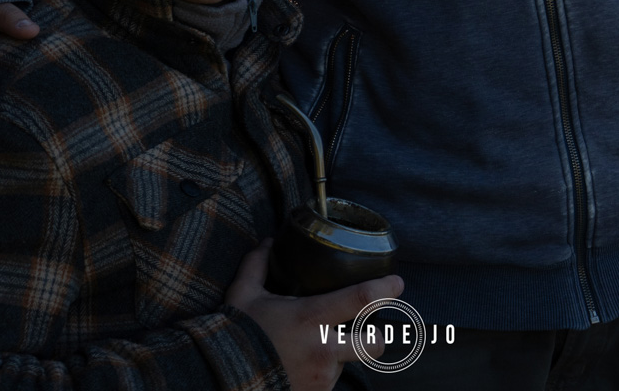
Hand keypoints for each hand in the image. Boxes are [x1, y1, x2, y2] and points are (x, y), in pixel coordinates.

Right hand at [225, 242, 403, 390]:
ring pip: (350, 365)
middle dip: (379, 337)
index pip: (361, 299)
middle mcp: (324, 350)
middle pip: (375, 344)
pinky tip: (304, 367)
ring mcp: (322, 379)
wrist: (221, 377)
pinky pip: (330, 383)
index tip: (398, 283)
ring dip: (342, 357)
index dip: (386, 289)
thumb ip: (258, 264)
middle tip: (370, 330)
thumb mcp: (244, 294)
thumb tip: (268, 242)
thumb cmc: (236, 334)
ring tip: (317, 350)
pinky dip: (323, 375)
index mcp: (311, 318)